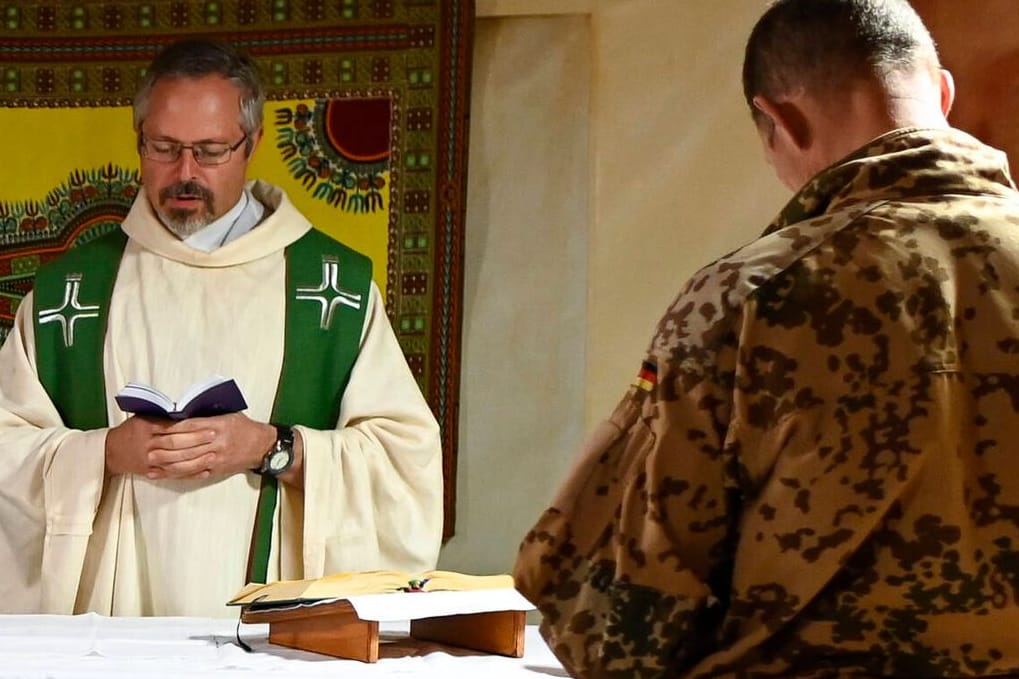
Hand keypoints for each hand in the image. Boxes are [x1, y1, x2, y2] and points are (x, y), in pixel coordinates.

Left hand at [105, 413, 275, 479]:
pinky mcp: (216, 470)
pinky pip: (194, 474)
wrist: (261, 446)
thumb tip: (181, 413)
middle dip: (164, 448)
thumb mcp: (228, 414)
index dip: (171, 429)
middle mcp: (216, 443)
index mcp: (218, 426)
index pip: (190, 427)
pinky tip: (163, 473)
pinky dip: (177, 474)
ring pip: (187, 462)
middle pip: (185, 447)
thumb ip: (206, 415)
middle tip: (146, 448)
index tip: (156, 428)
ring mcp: (216, 459)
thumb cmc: (243, 427)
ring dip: (166, 463)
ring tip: (150, 461)